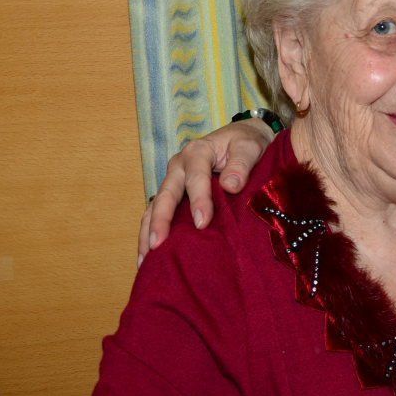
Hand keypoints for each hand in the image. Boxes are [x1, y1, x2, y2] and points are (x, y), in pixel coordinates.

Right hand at [137, 119, 275, 264]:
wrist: (244, 137)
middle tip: (158, 245)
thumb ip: (241, 164)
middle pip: (166, 194)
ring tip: (145, 259)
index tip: (202, 223)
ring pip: (155, 206)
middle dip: (160, 220)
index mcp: (197, 153)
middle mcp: (179, 166)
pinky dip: (151, 231)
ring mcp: (174, 180)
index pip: (195, 178)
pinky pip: (158, 212)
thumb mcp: (249, 147)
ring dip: (148, 231)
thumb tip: (230, 186)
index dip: (198, 200)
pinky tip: (149, 254)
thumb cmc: (247, 142)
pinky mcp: (175, 193)